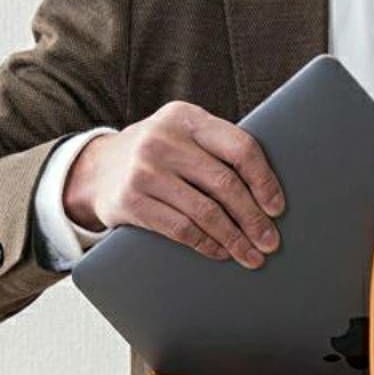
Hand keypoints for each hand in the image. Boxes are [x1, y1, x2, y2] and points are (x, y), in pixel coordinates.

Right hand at [63, 101, 284, 267]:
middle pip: (225, 184)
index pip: (239, 147)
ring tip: (251, 256)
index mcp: (187, 118)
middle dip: (253, 218)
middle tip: (270, 242)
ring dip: (234, 239)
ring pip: (205, 212)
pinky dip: (207, 245)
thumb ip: (216, 151)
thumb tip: (269, 194)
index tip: (277, 209)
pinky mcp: (131, 200)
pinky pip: (181, 229)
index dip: (264, 180)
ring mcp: (145, 170)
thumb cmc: (159, 157)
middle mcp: (164, 139)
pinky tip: (222, 253)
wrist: (96, 170)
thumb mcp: (182, 137)